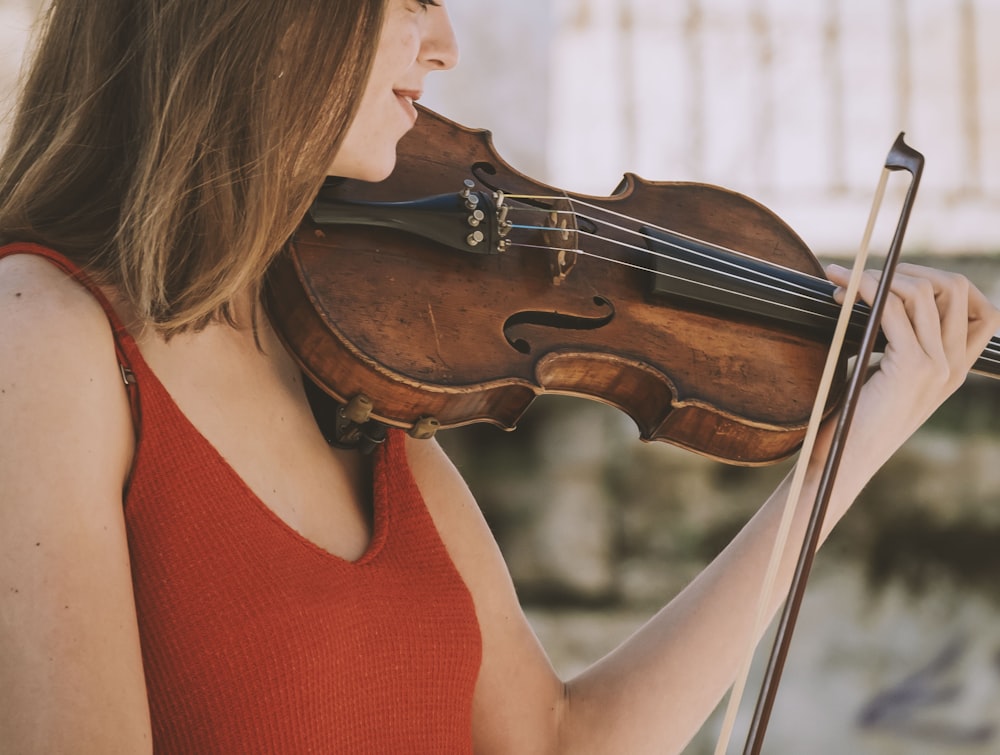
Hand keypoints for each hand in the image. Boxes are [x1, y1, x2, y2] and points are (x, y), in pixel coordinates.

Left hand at [824, 262, 999, 482]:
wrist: (841, 462)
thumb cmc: (852, 422)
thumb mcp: (885, 376)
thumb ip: (898, 344)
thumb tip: (882, 296)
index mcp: (955, 369)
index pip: (980, 307)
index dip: (940, 282)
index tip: (896, 280)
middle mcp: (954, 366)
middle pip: (956, 287)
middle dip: (909, 269)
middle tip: (868, 274)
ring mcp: (937, 366)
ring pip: (924, 291)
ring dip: (879, 274)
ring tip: (843, 279)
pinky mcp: (911, 367)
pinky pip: (893, 307)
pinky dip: (866, 289)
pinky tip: (843, 291)